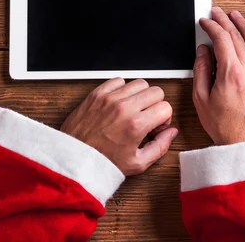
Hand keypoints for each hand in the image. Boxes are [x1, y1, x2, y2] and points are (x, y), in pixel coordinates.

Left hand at [61, 78, 177, 175]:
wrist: (73, 158)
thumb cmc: (101, 163)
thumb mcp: (137, 164)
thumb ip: (160, 147)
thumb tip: (171, 133)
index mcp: (135, 125)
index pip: (166, 107)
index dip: (164, 118)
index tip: (155, 126)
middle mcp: (123, 108)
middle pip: (156, 91)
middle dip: (156, 105)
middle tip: (146, 118)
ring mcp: (109, 98)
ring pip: (139, 83)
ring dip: (140, 96)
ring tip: (133, 110)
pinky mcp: (97, 94)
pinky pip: (118, 81)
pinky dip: (122, 90)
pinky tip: (119, 104)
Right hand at [193, 7, 244, 144]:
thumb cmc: (223, 126)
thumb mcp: (201, 99)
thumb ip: (201, 70)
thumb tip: (203, 51)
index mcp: (231, 73)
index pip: (222, 39)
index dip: (211, 26)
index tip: (204, 22)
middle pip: (237, 36)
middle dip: (225, 21)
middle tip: (216, 13)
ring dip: (242, 26)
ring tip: (234, 16)